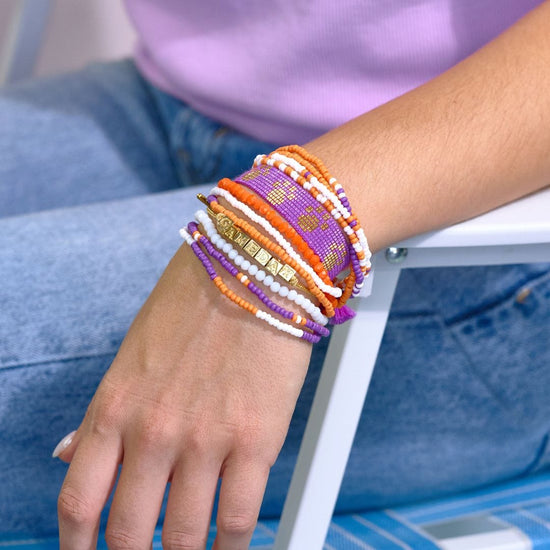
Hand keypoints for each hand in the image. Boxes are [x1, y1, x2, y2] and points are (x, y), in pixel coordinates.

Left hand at [54, 242, 312, 548]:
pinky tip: (230, 547)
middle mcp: (153, 431)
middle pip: (128, 533)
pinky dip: (233, 546)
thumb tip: (71, 451)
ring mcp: (206, 439)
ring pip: (185, 536)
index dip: (77, 548)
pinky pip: (239, 519)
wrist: (253, 268)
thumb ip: (105, 412)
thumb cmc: (195, 304)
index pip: (79, 503)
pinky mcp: (257, 439)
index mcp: (115, 406)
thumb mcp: (133, 355)